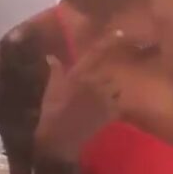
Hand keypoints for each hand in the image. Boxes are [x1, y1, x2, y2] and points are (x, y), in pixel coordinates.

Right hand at [34, 30, 137, 163]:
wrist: (59, 140)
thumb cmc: (51, 113)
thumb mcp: (51, 89)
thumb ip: (55, 71)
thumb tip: (51, 56)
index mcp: (78, 74)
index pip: (96, 53)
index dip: (110, 41)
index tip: (121, 33)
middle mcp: (94, 83)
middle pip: (110, 72)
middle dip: (108, 77)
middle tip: (101, 87)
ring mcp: (104, 99)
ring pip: (117, 88)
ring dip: (113, 91)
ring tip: (104, 99)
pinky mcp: (111, 114)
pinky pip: (119, 104)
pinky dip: (116, 106)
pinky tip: (109, 111)